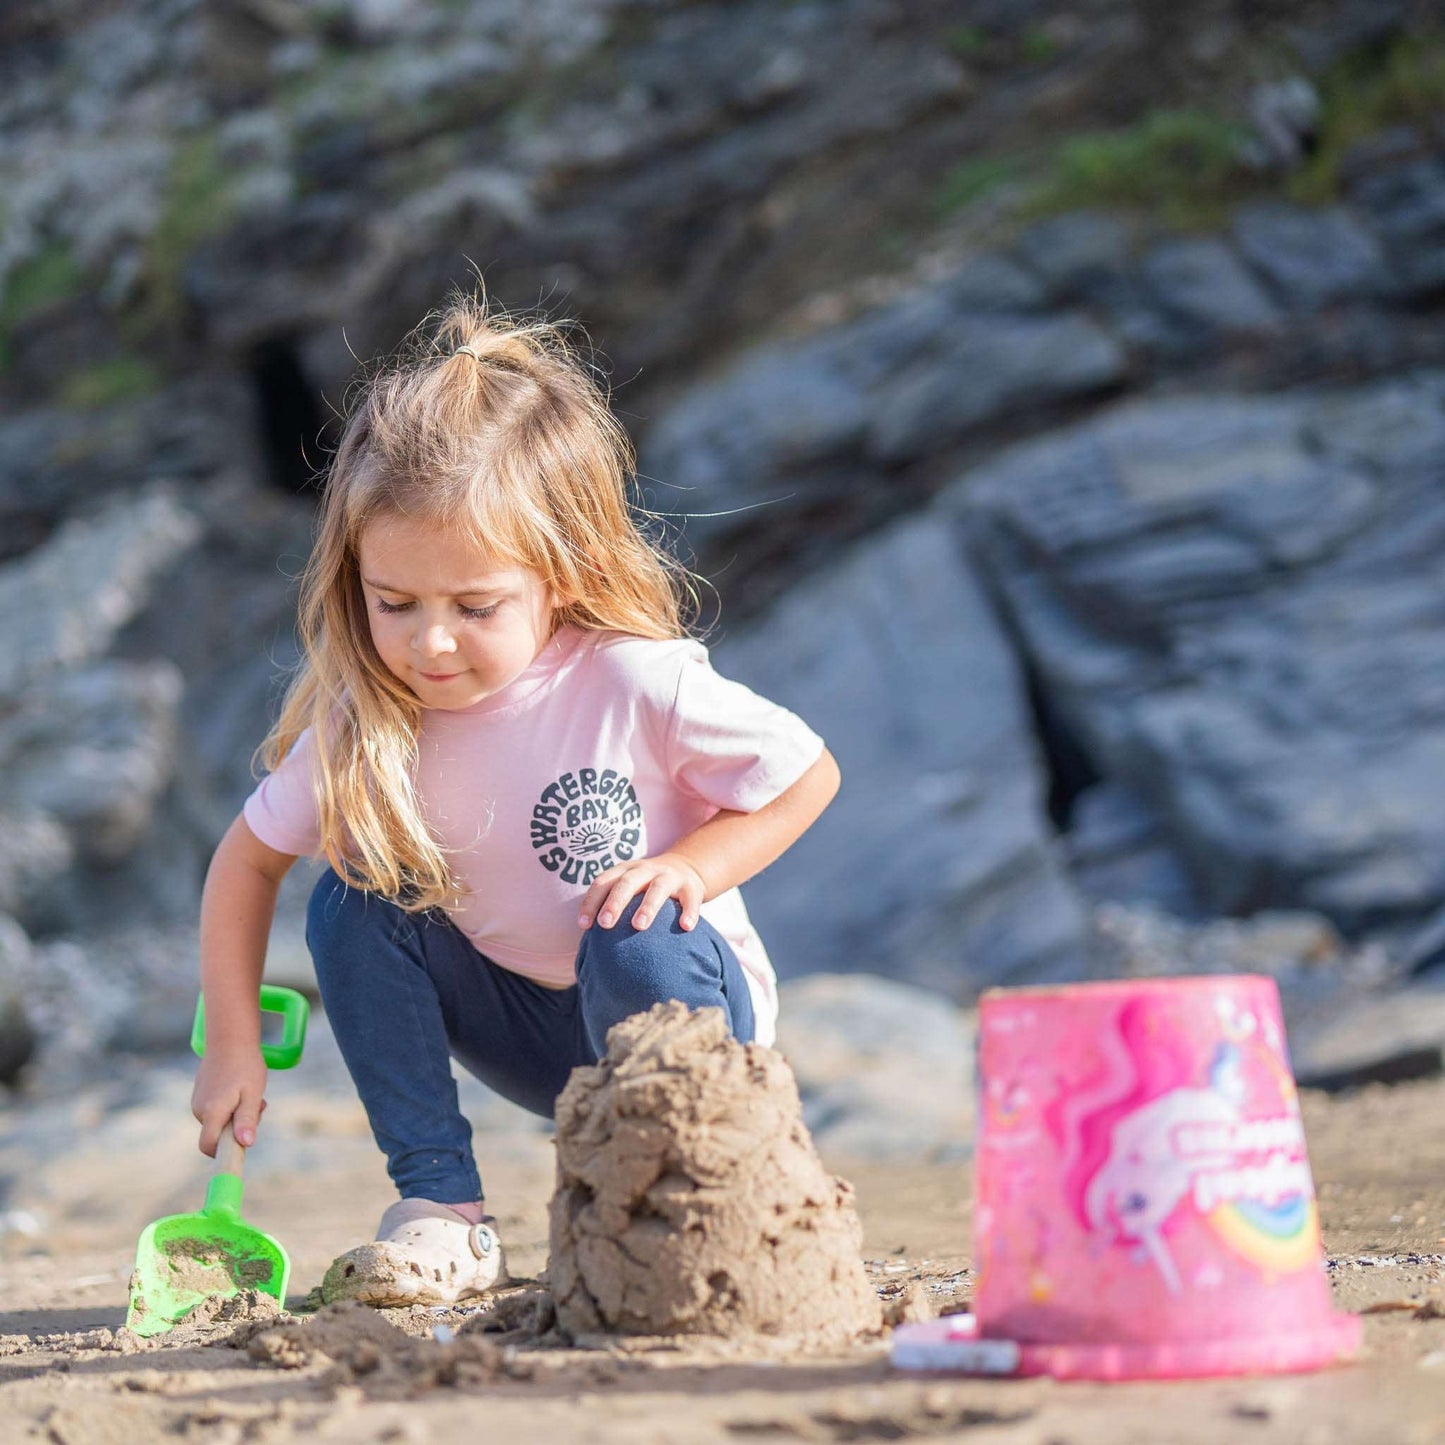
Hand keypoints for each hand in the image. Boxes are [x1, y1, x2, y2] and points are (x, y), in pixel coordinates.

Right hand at [191, 1044, 267, 1156]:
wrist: (230, 1038)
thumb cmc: (246, 1066)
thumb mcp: (253, 1093)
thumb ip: (247, 1119)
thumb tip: (246, 1144)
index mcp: (211, 1112)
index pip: (208, 1146)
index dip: (223, 1153)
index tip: (242, 1149)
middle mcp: (199, 1110)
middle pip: (218, 1135)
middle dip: (238, 1129)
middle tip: (260, 1106)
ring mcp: (198, 1102)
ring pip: (219, 1122)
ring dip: (236, 1115)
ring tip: (251, 1093)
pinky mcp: (200, 1095)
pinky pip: (216, 1110)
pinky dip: (230, 1106)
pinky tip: (241, 1088)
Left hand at [578, 852, 706, 931]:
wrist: (686, 868)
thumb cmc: (646, 889)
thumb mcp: (629, 888)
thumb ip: (612, 907)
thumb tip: (588, 947)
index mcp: (625, 871)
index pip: (603, 882)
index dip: (591, 902)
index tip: (584, 925)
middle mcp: (646, 870)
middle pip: (627, 882)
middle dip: (615, 902)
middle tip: (605, 923)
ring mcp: (669, 877)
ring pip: (658, 888)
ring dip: (647, 906)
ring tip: (639, 926)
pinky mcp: (691, 887)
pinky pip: (690, 899)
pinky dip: (689, 911)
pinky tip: (685, 927)